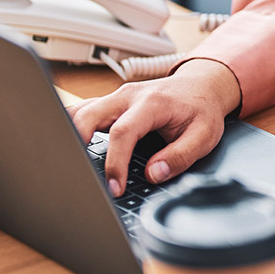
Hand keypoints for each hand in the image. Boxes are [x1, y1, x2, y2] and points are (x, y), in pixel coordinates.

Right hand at [65, 58, 241, 196]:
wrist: (202, 85)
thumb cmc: (202, 109)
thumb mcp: (204, 136)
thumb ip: (180, 157)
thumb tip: (153, 174)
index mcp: (152, 103)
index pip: (123, 133)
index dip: (115, 163)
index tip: (114, 187)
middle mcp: (129, 96)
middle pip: (89, 115)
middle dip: (77, 144)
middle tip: (80, 175)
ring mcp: (116, 97)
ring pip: (80, 111)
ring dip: (70, 133)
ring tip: (70, 163)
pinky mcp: (111, 103)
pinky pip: (84, 111)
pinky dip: (73, 127)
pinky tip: (71, 147)